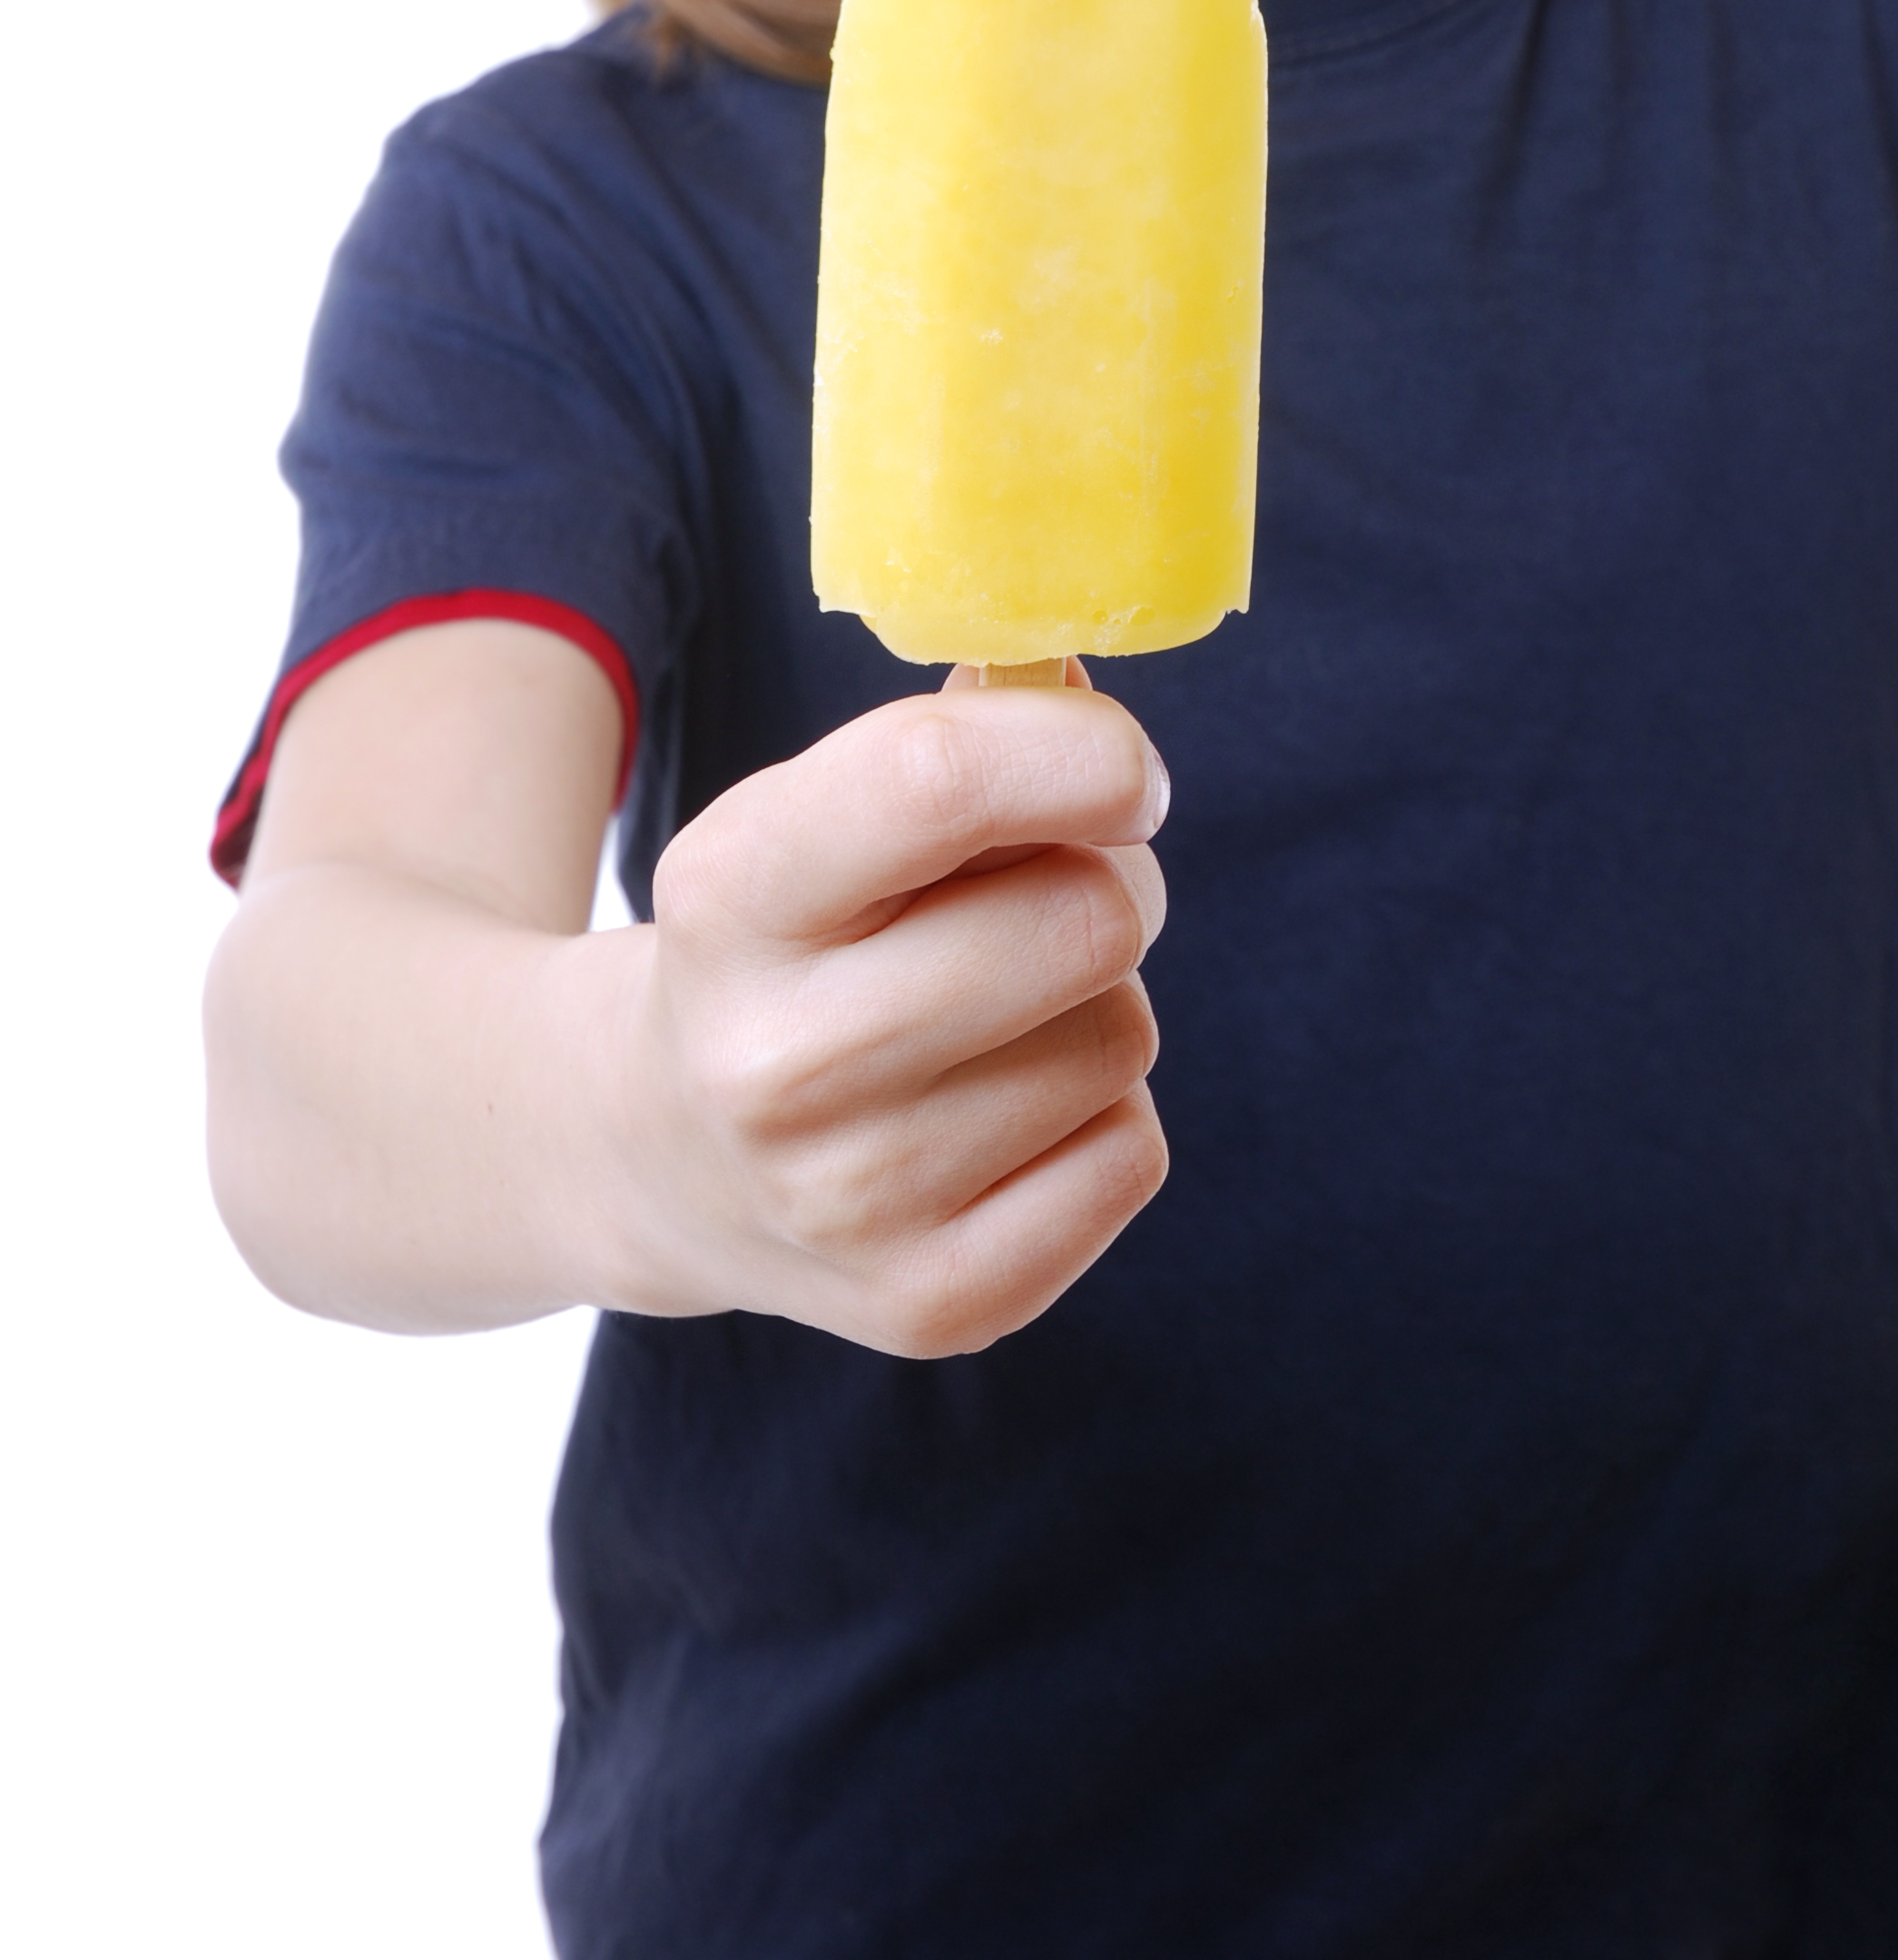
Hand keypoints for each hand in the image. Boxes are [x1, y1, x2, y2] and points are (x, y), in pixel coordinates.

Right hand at [613, 670, 1170, 1354]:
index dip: (1081, 752)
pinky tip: (999, 1115)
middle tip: (1048, 895)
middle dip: (1105, 882)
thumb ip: (955, 741)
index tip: (1121, 768)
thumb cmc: (791, 939)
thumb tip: (1084, 699)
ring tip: (994, 1018)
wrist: (660, 1151)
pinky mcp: (929, 1304)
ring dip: (1092, 1006)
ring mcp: (849, 1203)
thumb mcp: (812, 813)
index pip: (937, 781)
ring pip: (1120, 1037)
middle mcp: (774, 1061)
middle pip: (1083, 920)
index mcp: (729, 893)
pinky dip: (1099, 1119)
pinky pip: (1131, 1155)